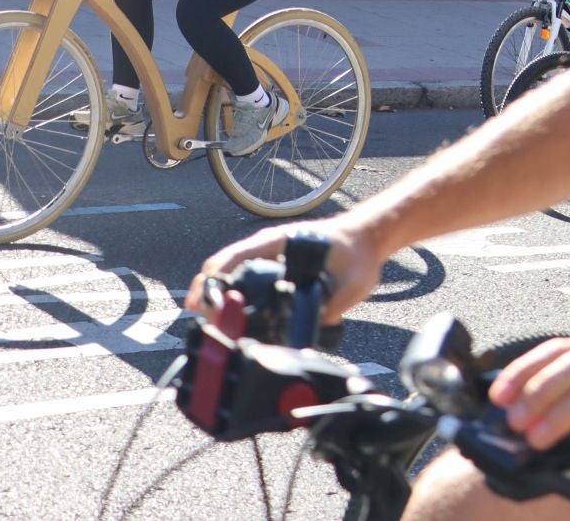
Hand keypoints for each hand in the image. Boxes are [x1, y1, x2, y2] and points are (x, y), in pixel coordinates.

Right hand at [183, 220, 385, 324]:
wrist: (367, 239)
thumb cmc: (358, 253)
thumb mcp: (352, 281)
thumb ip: (335, 304)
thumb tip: (309, 331)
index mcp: (280, 243)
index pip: (233, 257)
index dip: (211, 280)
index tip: (201, 304)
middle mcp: (268, 249)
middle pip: (223, 268)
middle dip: (207, 295)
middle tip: (205, 325)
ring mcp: (270, 259)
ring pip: (230, 276)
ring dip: (216, 299)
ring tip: (212, 328)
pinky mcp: (276, 272)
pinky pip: (246, 284)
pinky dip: (233, 300)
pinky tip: (232, 323)